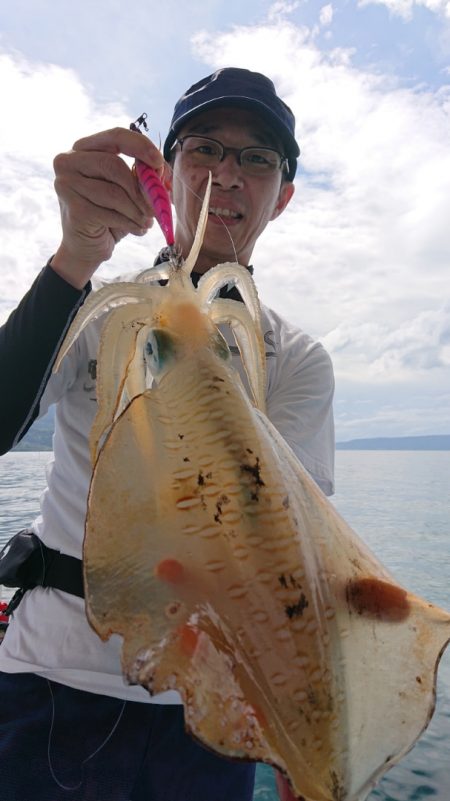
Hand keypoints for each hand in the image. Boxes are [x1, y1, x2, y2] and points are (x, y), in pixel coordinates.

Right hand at [51, 127, 164, 288]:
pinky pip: (111, 213)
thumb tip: (159, 170)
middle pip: (114, 165)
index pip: (115, 136)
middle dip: (141, 187)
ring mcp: (66, 185)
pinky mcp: (73, 208)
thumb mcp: (129, 191)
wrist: (87, 247)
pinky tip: (137, 229)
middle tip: (156, 206)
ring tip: (146, 221)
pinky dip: (130, 223)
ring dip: (138, 210)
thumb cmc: (110, 214)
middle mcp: (69, 162)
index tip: (159, 162)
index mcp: (84, 148)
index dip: (141, 146)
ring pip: (114, 192)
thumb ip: (142, 176)